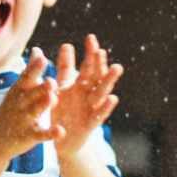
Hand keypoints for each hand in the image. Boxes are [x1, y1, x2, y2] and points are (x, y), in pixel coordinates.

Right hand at [0, 48, 63, 157]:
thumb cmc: (12, 109)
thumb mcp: (18, 89)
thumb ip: (30, 71)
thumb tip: (38, 50)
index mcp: (19, 90)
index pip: (26, 77)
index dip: (34, 68)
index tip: (42, 58)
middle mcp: (20, 103)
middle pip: (31, 93)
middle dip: (40, 87)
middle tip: (51, 80)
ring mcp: (24, 119)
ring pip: (35, 111)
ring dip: (43, 104)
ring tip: (53, 98)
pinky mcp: (29, 136)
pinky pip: (41, 134)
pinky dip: (50, 133)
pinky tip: (61, 131)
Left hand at [51, 34, 122, 159]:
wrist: (61, 139)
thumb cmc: (62, 111)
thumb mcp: (60, 88)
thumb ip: (64, 70)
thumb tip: (67, 44)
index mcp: (79, 85)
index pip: (86, 66)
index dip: (89, 53)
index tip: (90, 37)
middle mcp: (87, 95)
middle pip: (95, 76)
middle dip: (98, 63)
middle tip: (100, 49)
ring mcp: (90, 108)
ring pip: (101, 92)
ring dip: (109, 81)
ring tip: (117, 67)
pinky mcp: (90, 124)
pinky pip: (99, 115)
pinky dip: (106, 107)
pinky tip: (113, 98)